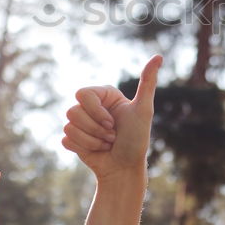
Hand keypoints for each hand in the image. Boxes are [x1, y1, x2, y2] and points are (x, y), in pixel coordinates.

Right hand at [61, 55, 161, 180]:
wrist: (125, 168)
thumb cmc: (136, 140)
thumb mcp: (143, 110)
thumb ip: (148, 82)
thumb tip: (158, 56)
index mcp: (103, 96)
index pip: (82, 94)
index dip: (95, 112)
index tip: (112, 123)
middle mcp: (90, 107)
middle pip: (72, 111)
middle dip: (95, 129)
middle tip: (112, 136)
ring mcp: (80, 123)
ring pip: (69, 126)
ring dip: (91, 140)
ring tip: (106, 144)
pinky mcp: (73, 138)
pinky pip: (66, 139)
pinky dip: (83, 148)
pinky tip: (97, 150)